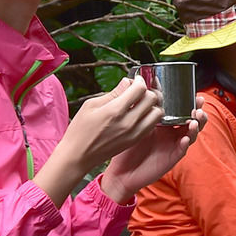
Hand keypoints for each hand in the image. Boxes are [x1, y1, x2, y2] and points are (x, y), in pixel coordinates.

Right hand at [35, 77, 162, 203]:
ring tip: (142, 102)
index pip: (140, 89)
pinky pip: (152, 124)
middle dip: (147, 90)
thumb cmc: (80, 130)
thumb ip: (113, 93)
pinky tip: (139, 114)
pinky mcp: (135, 140)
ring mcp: (134, 133)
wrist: (78, 156)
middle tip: (139, 90)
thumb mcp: (91, 105)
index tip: (135, 80)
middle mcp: (128, 122)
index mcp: (115, 110)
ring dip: (152, 104)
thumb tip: (127, 82)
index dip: (140, 80)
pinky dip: (150, 116)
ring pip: (158, 113)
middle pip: (152, 99)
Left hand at [101, 95, 207, 201]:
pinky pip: (182, 150)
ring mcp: (174, 145)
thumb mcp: (134, 123)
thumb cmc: (127, 147)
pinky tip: (184, 139)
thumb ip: (140, 107)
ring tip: (194, 121)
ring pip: (192, 134)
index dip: (191, 102)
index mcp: (165, 123)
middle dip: (198, 113)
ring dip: (196, 126)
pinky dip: (185, 143)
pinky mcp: (172, 157)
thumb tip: (138, 84)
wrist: (122, 172)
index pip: (182, 110)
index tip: (195, 94)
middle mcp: (172, 133)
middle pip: (193, 120)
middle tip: (198, 106)